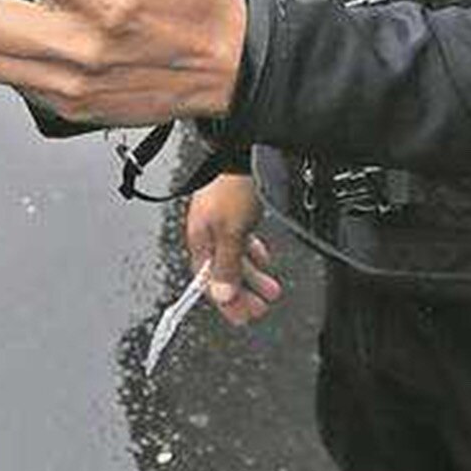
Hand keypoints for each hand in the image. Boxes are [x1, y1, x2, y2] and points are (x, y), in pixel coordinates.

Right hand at [186, 175, 280, 326]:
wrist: (242, 153)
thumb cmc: (233, 188)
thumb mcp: (231, 233)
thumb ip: (227, 266)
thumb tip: (222, 296)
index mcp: (199, 239)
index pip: (208, 281)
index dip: (225, 302)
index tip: (242, 318)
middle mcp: (207, 233)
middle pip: (223, 273)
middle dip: (243, 293)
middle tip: (260, 309)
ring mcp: (220, 223)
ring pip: (235, 258)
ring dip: (252, 277)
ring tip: (271, 289)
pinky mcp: (234, 213)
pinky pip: (241, 242)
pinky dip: (253, 255)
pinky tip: (264, 258)